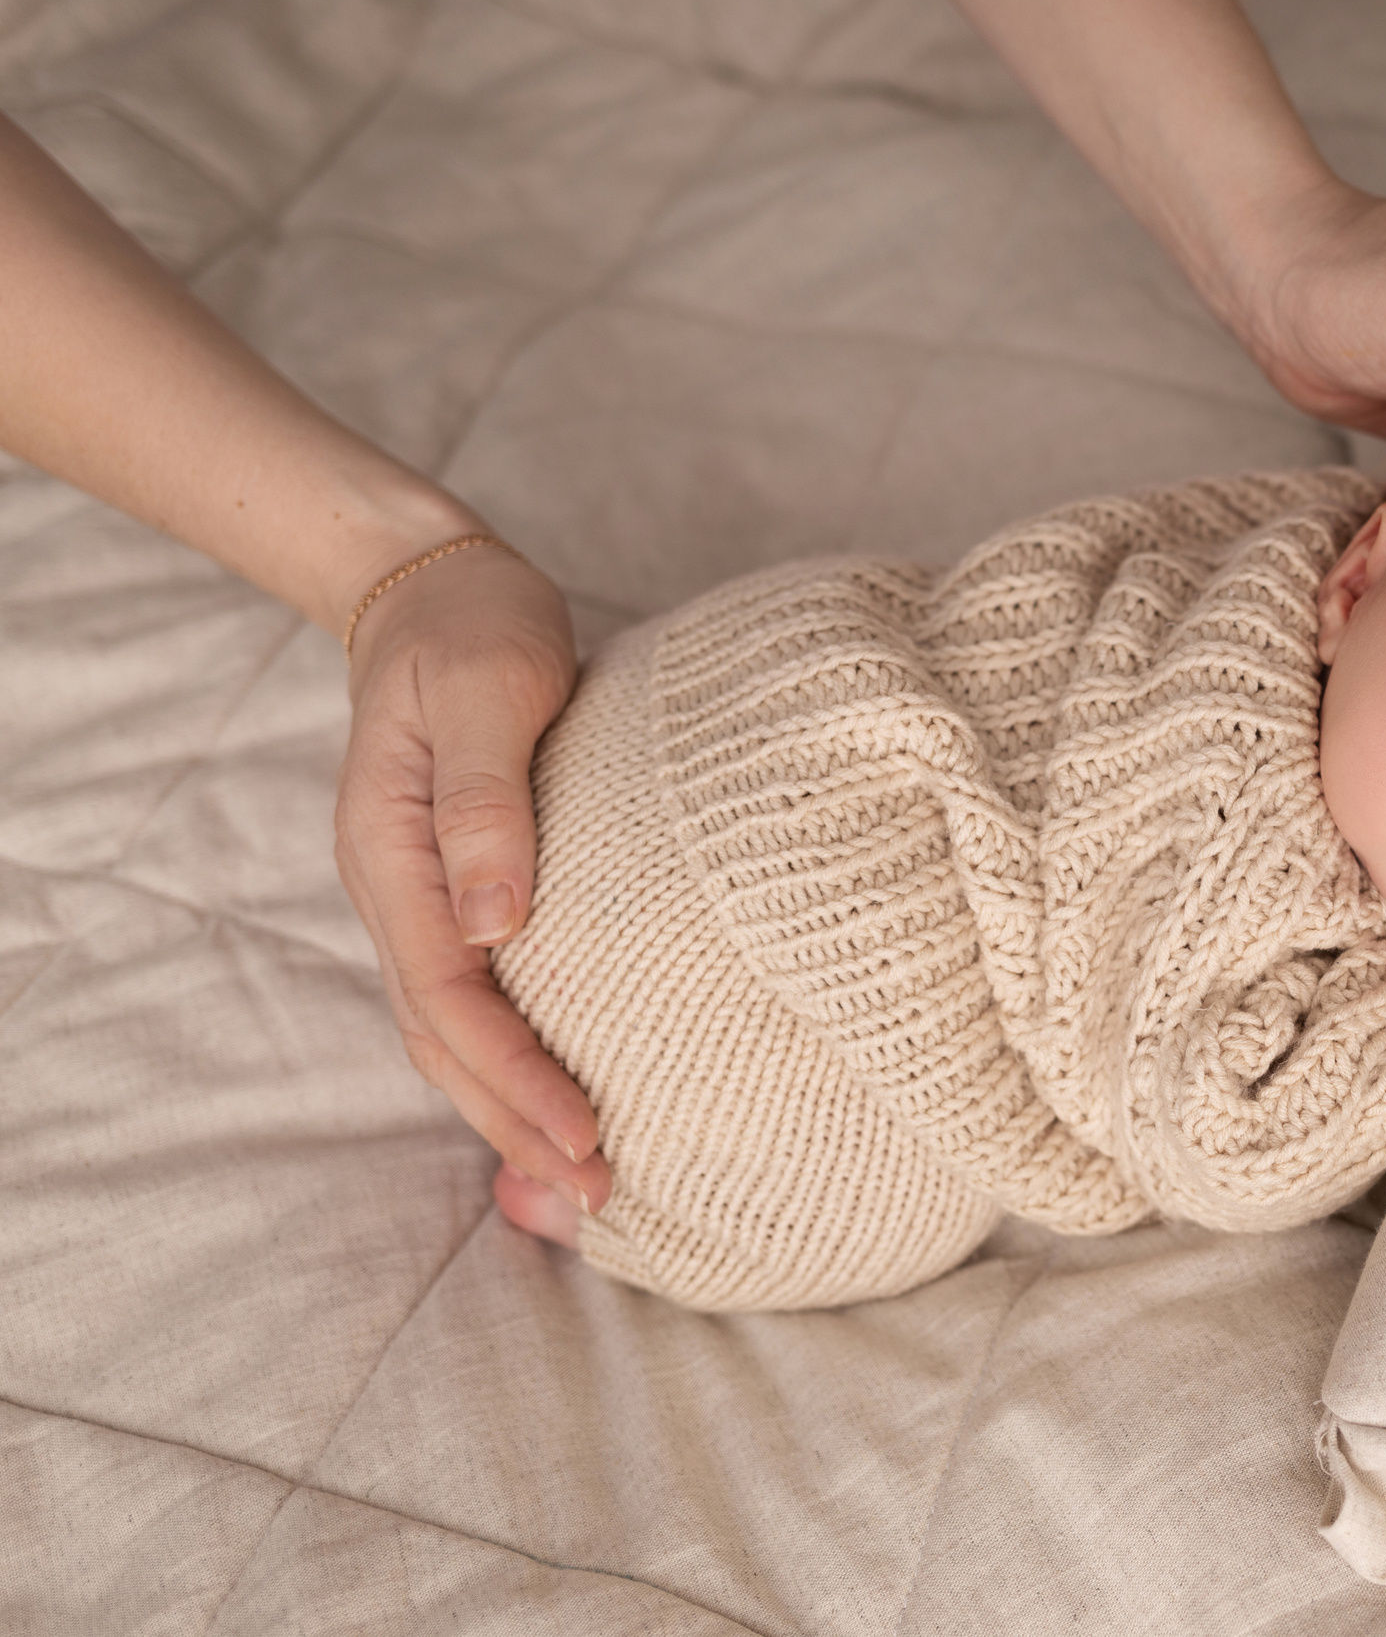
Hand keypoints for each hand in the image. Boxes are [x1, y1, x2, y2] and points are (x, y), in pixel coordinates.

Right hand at [336, 543, 608, 1216]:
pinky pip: (478, 995)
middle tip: (597, 1196)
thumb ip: (484, 800)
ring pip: (454, 1029)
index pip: (451, 994)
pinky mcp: (460, 888)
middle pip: (444, 1037)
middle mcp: (397, 888)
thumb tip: (495, 923)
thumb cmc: (471, 628)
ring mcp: (423, 894)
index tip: (583, 1136)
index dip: (514, 1075)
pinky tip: (565, 1092)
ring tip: (585, 1176)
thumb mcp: (487, 687)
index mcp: (392, 851)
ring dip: (511, 1105)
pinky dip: (514, 1057)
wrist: (437, 586)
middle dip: (513, 1122)